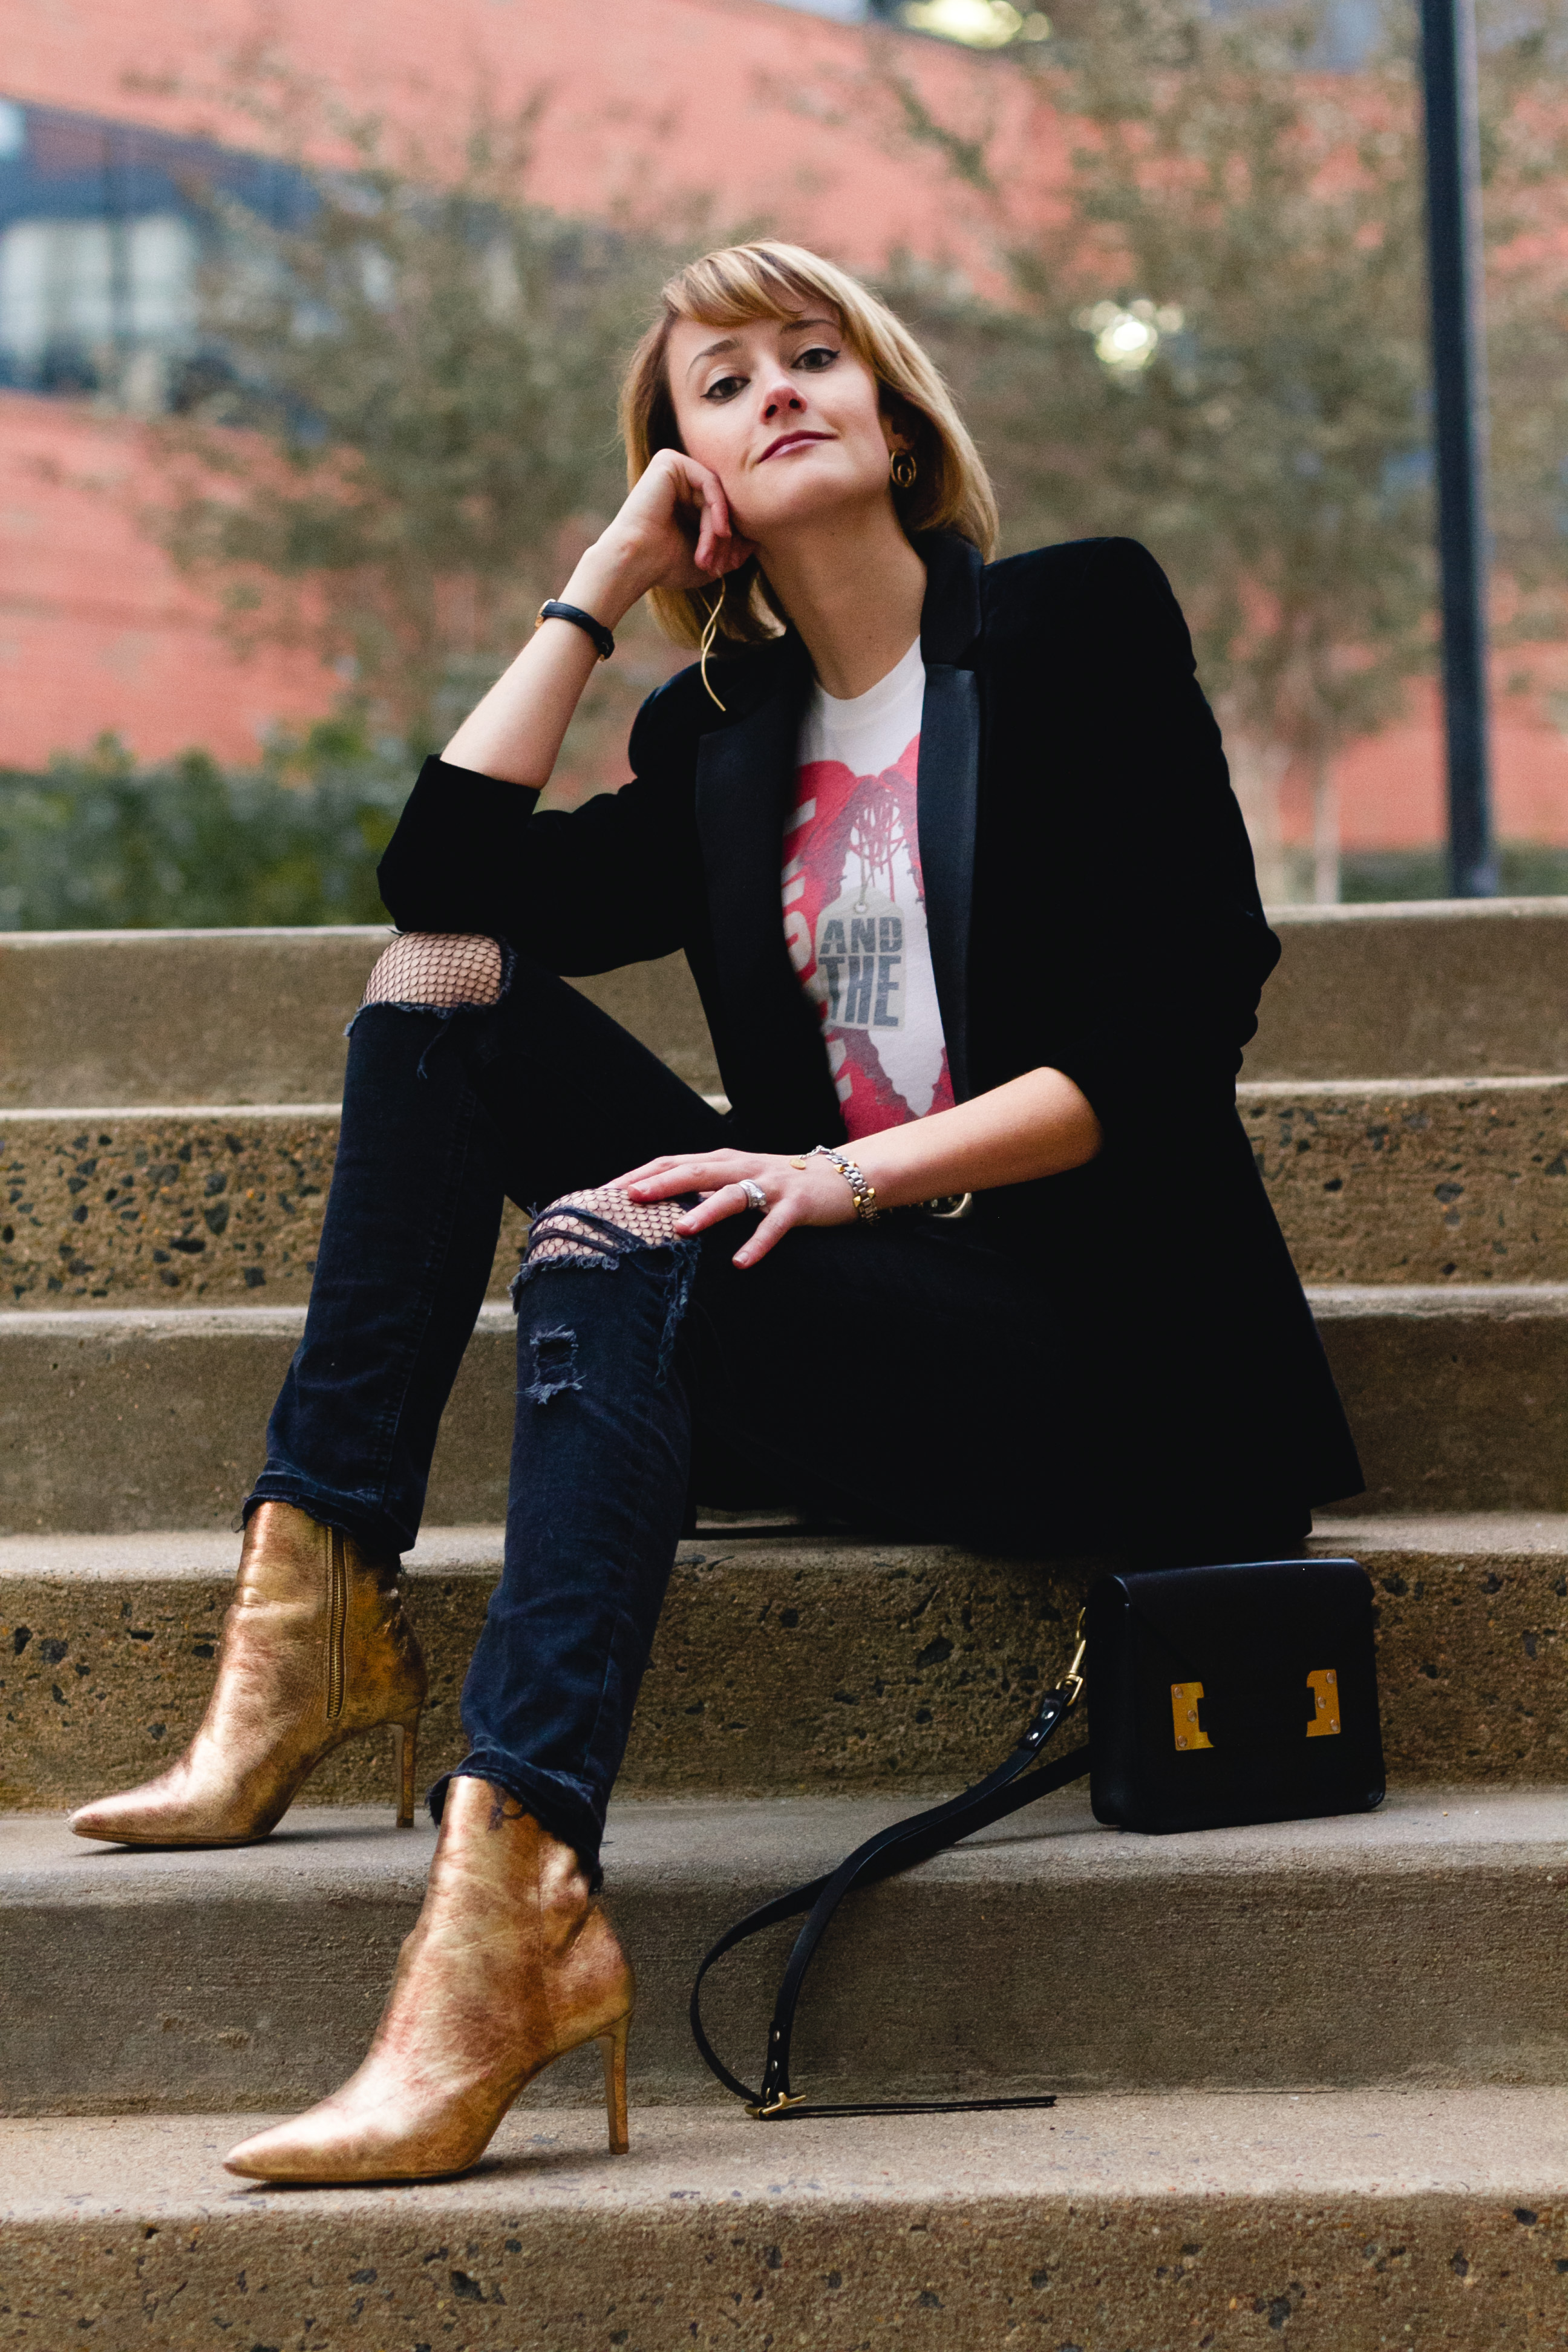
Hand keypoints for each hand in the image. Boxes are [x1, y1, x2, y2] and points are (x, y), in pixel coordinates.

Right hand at [571, 449, 758, 623]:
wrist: (634, 563)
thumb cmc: (664, 566)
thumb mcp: (709, 558)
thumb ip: (731, 547)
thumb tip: (755, 540)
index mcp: (683, 500)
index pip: (722, 510)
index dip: (732, 539)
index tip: (729, 567)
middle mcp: (678, 481)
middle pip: (722, 501)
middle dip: (728, 537)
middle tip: (724, 564)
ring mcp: (673, 468)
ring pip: (717, 494)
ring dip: (721, 528)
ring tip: (712, 555)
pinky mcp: (669, 462)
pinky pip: (709, 482)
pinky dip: (718, 509)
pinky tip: (719, 532)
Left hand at [613, 1147, 855, 1266]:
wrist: (843, 1178)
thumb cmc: (781, 1185)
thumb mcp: (739, 1181)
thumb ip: (705, 1189)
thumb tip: (658, 1211)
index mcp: (723, 1161)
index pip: (673, 1162)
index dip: (640, 1175)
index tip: (606, 1193)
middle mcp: (742, 1167)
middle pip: (695, 1171)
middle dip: (661, 1184)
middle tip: (630, 1199)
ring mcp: (770, 1184)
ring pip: (732, 1194)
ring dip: (705, 1211)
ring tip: (680, 1230)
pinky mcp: (795, 1204)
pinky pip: (773, 1225)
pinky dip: (756, 1242)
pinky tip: (741, 1263)